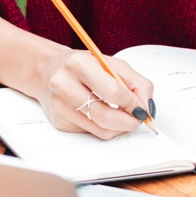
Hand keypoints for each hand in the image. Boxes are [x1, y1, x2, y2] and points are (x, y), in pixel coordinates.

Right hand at [35, 50, 154, 139]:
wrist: (48, 71)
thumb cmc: (84, 66)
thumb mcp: (111, 64)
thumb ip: (136, 83)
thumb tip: (148, 107)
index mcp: (78, 64)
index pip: (113, 92)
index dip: (133, 104)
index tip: (143, 109)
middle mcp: (63, 84)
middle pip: (104, 116)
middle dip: (128, 122)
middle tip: (139, 119)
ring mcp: (59, 105)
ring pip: (99, 129)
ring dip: (119, 128)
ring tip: (124, 117)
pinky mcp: (58, 121)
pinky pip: (90, 132)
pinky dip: (104, 127)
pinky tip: (103, 115)